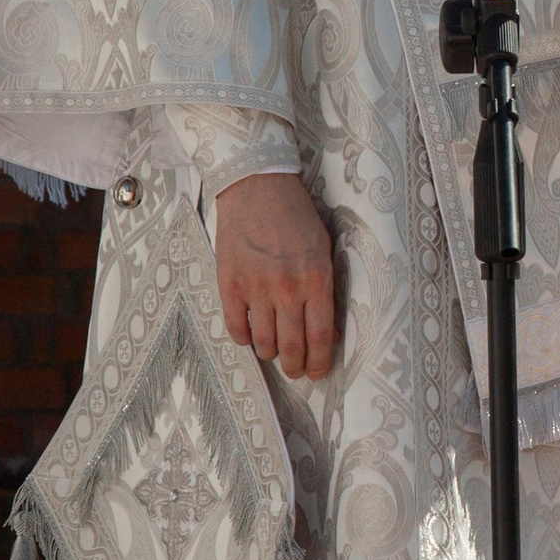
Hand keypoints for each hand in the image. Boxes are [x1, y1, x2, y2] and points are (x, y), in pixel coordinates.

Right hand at [211, 171, 336, 380]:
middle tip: (296, 371)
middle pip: (292, 346)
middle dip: (295, 367)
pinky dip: (245, 338)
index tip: (317, 373)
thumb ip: (327, 290)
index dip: (319, 362)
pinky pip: (236, 328)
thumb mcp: (324, 249)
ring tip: (275, 350)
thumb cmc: (296, 216)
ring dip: (271, 352)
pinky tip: (251, 333)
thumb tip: (330, 331)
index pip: (321, 336)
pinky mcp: (229, 284)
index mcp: (317, 278)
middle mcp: (287, 287)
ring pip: (264, 342)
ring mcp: (256, 287)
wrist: (257, 186)